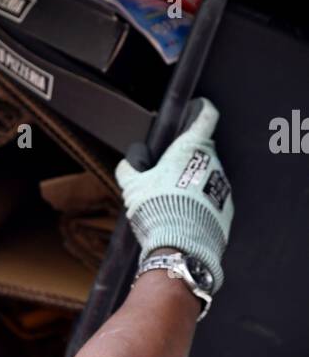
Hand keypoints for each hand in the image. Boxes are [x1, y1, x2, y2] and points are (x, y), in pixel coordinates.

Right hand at [115, 98, 233, 292]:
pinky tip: (185, 217)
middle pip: (202, 150)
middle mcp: (212, 162)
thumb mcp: (132, 187)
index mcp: (191, 148)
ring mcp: (222, 186)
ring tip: (173, 202)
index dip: (202, 110)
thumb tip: (129, 163)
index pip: (206, 117)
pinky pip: (213, 199)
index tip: (199, 109)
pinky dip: (201, 203)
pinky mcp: (227, 208)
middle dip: (186, 159)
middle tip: (165, 175)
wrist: (181, 247)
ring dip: (193, 183)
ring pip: (207, 176)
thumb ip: (129, 169)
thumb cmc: (158, 210)